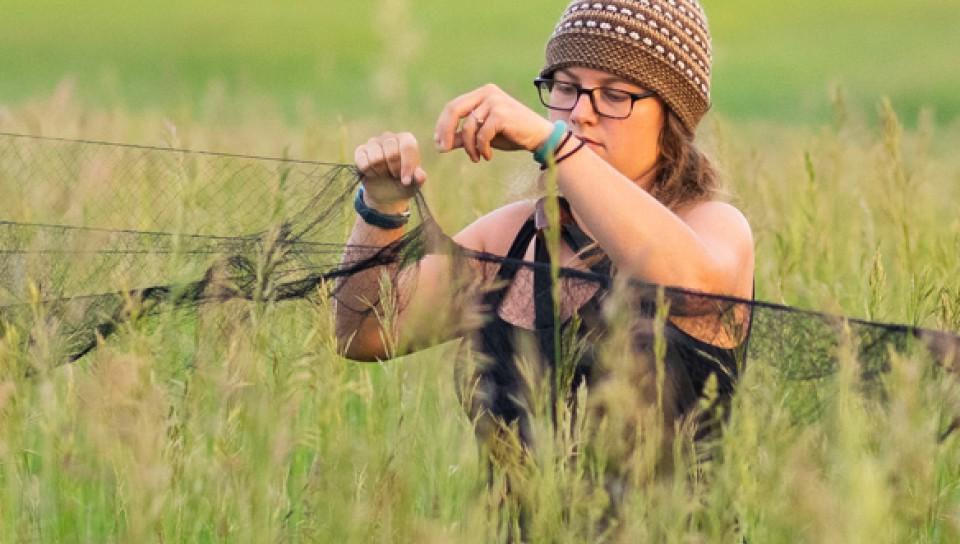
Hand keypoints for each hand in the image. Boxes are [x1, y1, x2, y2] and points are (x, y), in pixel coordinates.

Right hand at [353, 131, 426, 210]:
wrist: (386, 192)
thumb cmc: (403, 183)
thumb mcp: (414, 183)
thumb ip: (419, 178)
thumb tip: (420, 175)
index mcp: (406, 140)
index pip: (407, 146)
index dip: (407, 166)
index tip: (406, 181)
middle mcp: (390, 137)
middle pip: (391, 153)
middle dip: (394, 170)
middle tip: (395, 176)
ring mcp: (374, 142)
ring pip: (376, 158)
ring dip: (381, 172)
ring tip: (384, 174)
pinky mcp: (361, 151)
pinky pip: (364, 163)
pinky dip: (369, 173)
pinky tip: (373, 174)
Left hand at [434, 83, 554, 162]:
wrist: (539, 137)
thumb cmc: (511, 134)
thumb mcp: (483, 135)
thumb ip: (464, 135)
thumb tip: (442, 143)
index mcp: (482, 93)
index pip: (453, 106)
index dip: (442, 125)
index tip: (438, 143)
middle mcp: (487, 93)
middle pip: (454, 110)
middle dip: (445, 132)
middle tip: (442, 150)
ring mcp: (495, 102)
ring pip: (468, 127)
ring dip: (469, 147)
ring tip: (476, 157)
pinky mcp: (501, 114)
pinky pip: (482, 135)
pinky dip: (481, 149)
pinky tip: (487, 156)